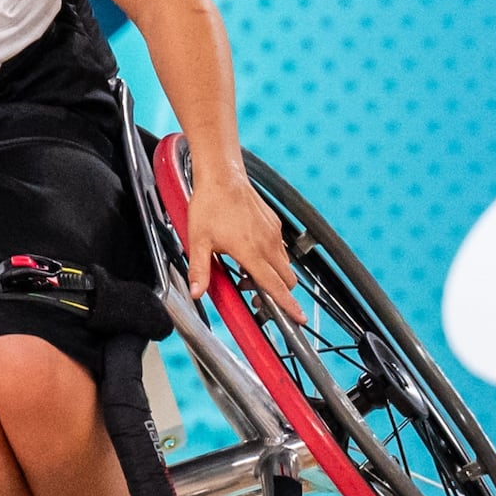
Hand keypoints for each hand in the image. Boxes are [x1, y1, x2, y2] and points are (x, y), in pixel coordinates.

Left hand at [182, 161, 300, 313]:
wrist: (222, 177)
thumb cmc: (209, 206)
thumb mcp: (198, 241)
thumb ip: (200, 270)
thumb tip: (197, 292)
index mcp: (250, 251)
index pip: (275, 286)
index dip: (287, 305)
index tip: (298, 318)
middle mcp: (267, 243)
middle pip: (287, 279)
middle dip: (277, 293)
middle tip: (252, 292)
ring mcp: (273, 233)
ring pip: (284, 265)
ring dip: (272, 275)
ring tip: (245, 271)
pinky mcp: (274, 224)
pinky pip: (281, 249)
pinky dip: (272, 259)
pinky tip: (250, 254)